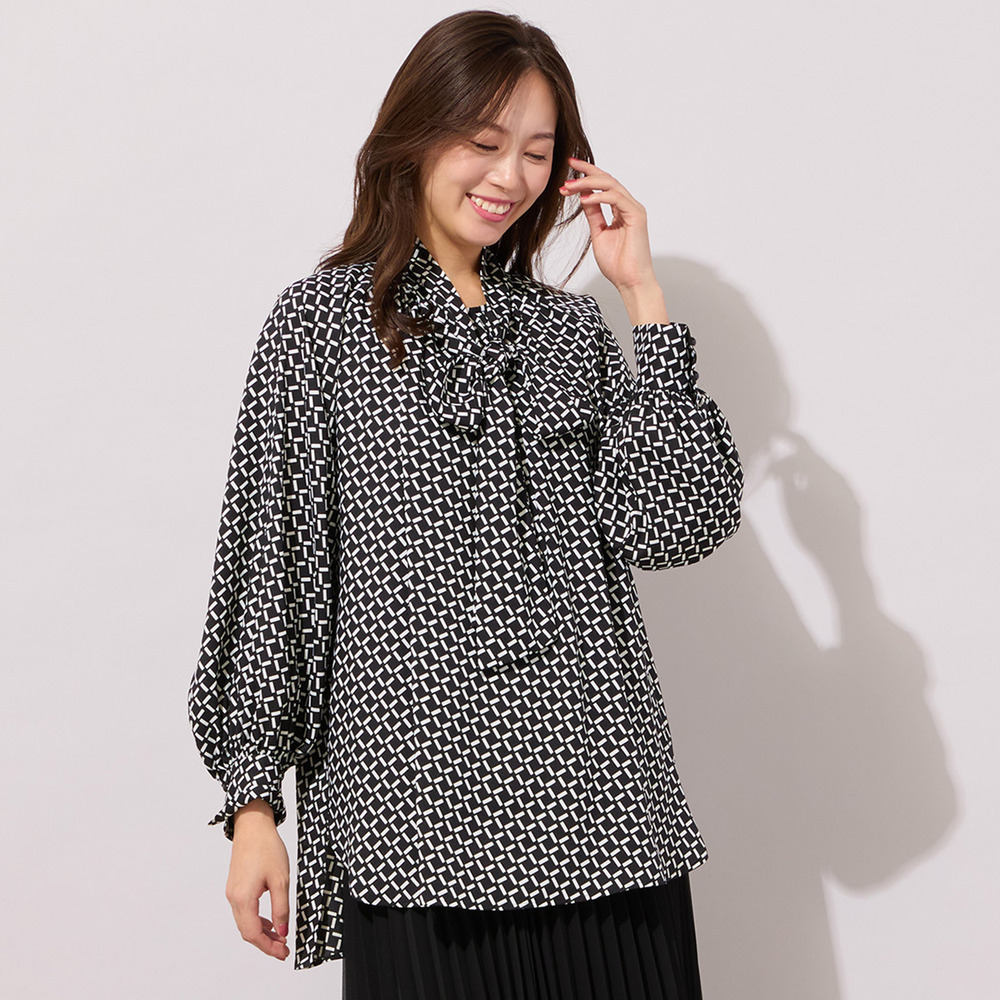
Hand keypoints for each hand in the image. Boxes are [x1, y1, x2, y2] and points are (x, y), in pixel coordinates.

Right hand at [226, 801, 290, 960]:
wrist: (253, 826)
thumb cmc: (267, 847)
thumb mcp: (281, 879)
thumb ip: (281, 909)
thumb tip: (282, 932)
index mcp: (244, 898)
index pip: (254, 934)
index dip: (268, 947)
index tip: (283, 953)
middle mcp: (234, 898)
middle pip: (247, 932)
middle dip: (265, 944)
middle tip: (283, 950)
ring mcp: (232, 893)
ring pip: (245, 923)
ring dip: (261, 933)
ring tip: (279, 938)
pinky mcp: (235, 887)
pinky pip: (244, 912)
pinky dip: (256, 921)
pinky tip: (270, 922)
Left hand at [559, 156, 656, 291]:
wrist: (630, 282)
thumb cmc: (618, 264)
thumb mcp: (598, 233)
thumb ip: (593, 214)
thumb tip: (584, 196)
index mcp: (620, 210)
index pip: (603, 185)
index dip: (587, 175)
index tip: (569, 169)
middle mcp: (628, 206)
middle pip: (607, 179)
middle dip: (587, 172)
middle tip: (568, 167)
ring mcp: (634, 210)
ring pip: (611, 185)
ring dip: (588, 183)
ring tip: (570, 186)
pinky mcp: (637, 216)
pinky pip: (617, 198)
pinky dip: (600, 196)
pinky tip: (585, 198)